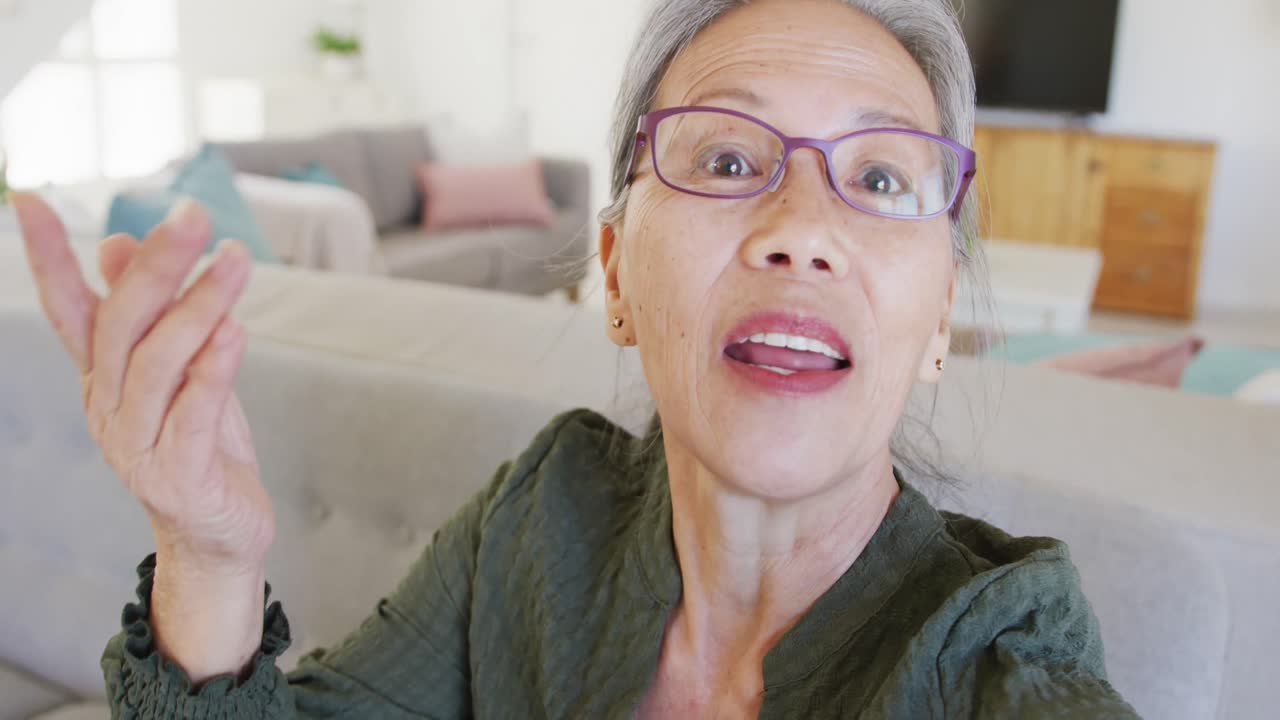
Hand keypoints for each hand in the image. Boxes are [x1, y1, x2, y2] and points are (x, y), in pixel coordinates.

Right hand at [13, 193, 274, 573]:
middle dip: (156, 265)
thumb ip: (154, 314)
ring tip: (235, 260)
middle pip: (121, 325)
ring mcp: (138, 446)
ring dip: (199, 305)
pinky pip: (193, 413)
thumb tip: (117, 243)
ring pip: (158, 363)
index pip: (69, 309)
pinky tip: (234, 330)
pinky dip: (213, 369)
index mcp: (102, 379)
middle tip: (193, 215)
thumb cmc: (201, 443)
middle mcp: (109, 409)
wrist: (220, 533)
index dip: (48, 258)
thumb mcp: (177, 372)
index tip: (30, 200)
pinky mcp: (179, 476)